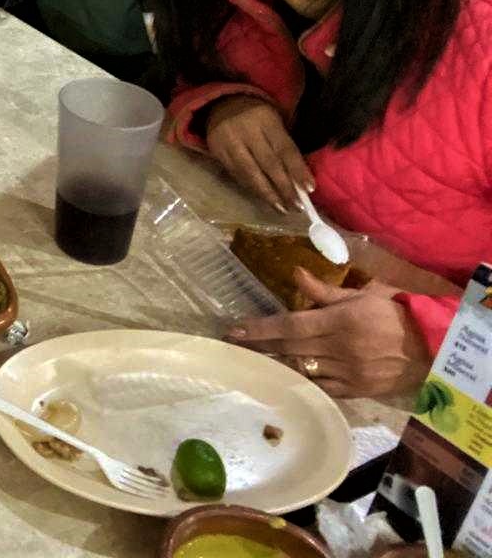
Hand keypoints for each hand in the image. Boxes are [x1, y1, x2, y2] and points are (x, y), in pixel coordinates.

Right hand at [203, 94, 312, 212]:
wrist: (221, 103)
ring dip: (267, 194)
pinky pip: (236, 174)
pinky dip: (251, 188)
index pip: (284, 149)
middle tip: (297, 206)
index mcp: (266, 120)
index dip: (298, 170)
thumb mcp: (275, 120)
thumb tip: (301, 177)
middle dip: (284, 187)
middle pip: (268, 164)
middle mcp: (246, 131)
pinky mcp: (217, 152)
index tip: (309, 189)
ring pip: (250, 173)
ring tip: (282, 208)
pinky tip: (263, 198)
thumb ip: (285, 144)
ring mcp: (229, 143)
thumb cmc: (257, 114)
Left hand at [227, 268, 431, 397]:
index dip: (260, 329)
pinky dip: (301, 381)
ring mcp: (347, 372)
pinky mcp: (356, 391)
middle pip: (290, 347)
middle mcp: (340, 348)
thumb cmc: (394, 315)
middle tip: (232, 345)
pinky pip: (320, 386)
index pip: (290, 324)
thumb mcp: (361, 296)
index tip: (234, 330)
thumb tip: (295, 273)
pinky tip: (283, 377)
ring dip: (275, 364)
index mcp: (340, 321)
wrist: (432, 349)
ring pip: (301, 369)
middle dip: (259, 346)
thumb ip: (325, 291)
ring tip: (250, 360)